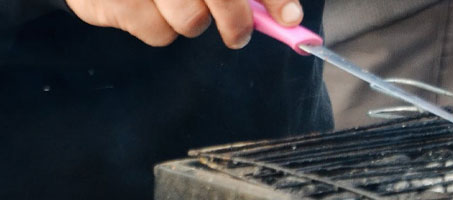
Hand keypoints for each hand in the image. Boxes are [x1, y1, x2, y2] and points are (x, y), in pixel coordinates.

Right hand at [66, 0, 303, 48]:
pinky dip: (158, 28)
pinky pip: (157, 34)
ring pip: (190, 23)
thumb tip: (290, 16)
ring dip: (190, 22)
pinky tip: (147, 6)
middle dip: (237, 23)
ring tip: (176, 4)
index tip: (290, 18)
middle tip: (239, 35)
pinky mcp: (109, 0)